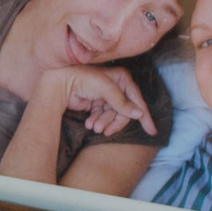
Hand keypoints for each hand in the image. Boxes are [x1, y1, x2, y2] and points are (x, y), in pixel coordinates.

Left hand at [34, 65, 155, 137]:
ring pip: (113, 116)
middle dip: (115, 122)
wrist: (59, 84)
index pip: (137, 101)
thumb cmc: (82, 79)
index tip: (152, 131)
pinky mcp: (96, 104)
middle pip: (124, 112)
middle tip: (105, 131)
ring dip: (104, 123)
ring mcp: (106, 96)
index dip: (145, 116)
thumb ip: (121, 102)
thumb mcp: (105, 88)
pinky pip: (103, 117)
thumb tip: (139, 114)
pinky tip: (89, 124)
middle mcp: (116, 87)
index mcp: (122, 79)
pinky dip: (97, 122)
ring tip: (94, 127)